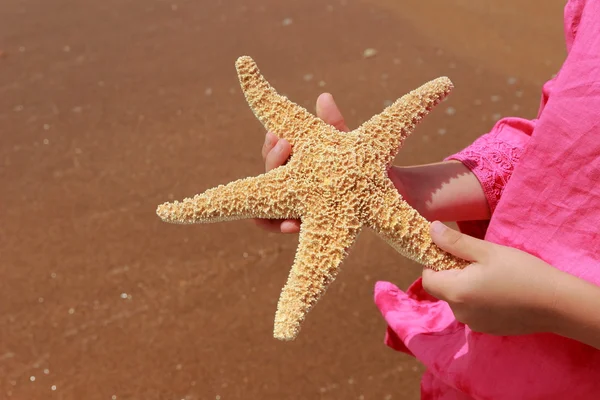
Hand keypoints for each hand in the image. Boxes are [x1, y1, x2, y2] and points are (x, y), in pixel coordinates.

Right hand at [253, 93, 350, 232]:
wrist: (384, 193)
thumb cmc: (360, 165)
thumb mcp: (348, 145)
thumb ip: (334, 126)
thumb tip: (324, 97)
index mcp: (295, 161)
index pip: (274, 152)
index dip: (271, 144)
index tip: (276, 133)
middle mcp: (292, 183)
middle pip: (269, 175)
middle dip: (272, 160)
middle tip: (283, 144)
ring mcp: (296, 205)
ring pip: (269, 203)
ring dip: (271, 195)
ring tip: (282, 185)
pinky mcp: (305, 226)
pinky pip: (286, 227)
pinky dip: (284, 225)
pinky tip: (292, 225)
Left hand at [422, 221, 560, 335]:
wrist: (557, 304)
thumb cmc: (521, 272)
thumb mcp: (487, 251)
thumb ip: (455, 242)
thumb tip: (431, 230)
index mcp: (455, 292)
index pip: (427, 279)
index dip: (434, 264)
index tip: (453, 254)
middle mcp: (460, 313)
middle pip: (443, 290)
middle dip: (453, 274)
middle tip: (478, 262)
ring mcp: (474, 324)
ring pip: (459, 301)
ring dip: (466, 287)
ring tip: (493, 276)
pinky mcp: (489, 330)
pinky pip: (473, 311)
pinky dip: (479, 300)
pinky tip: (501, 292)